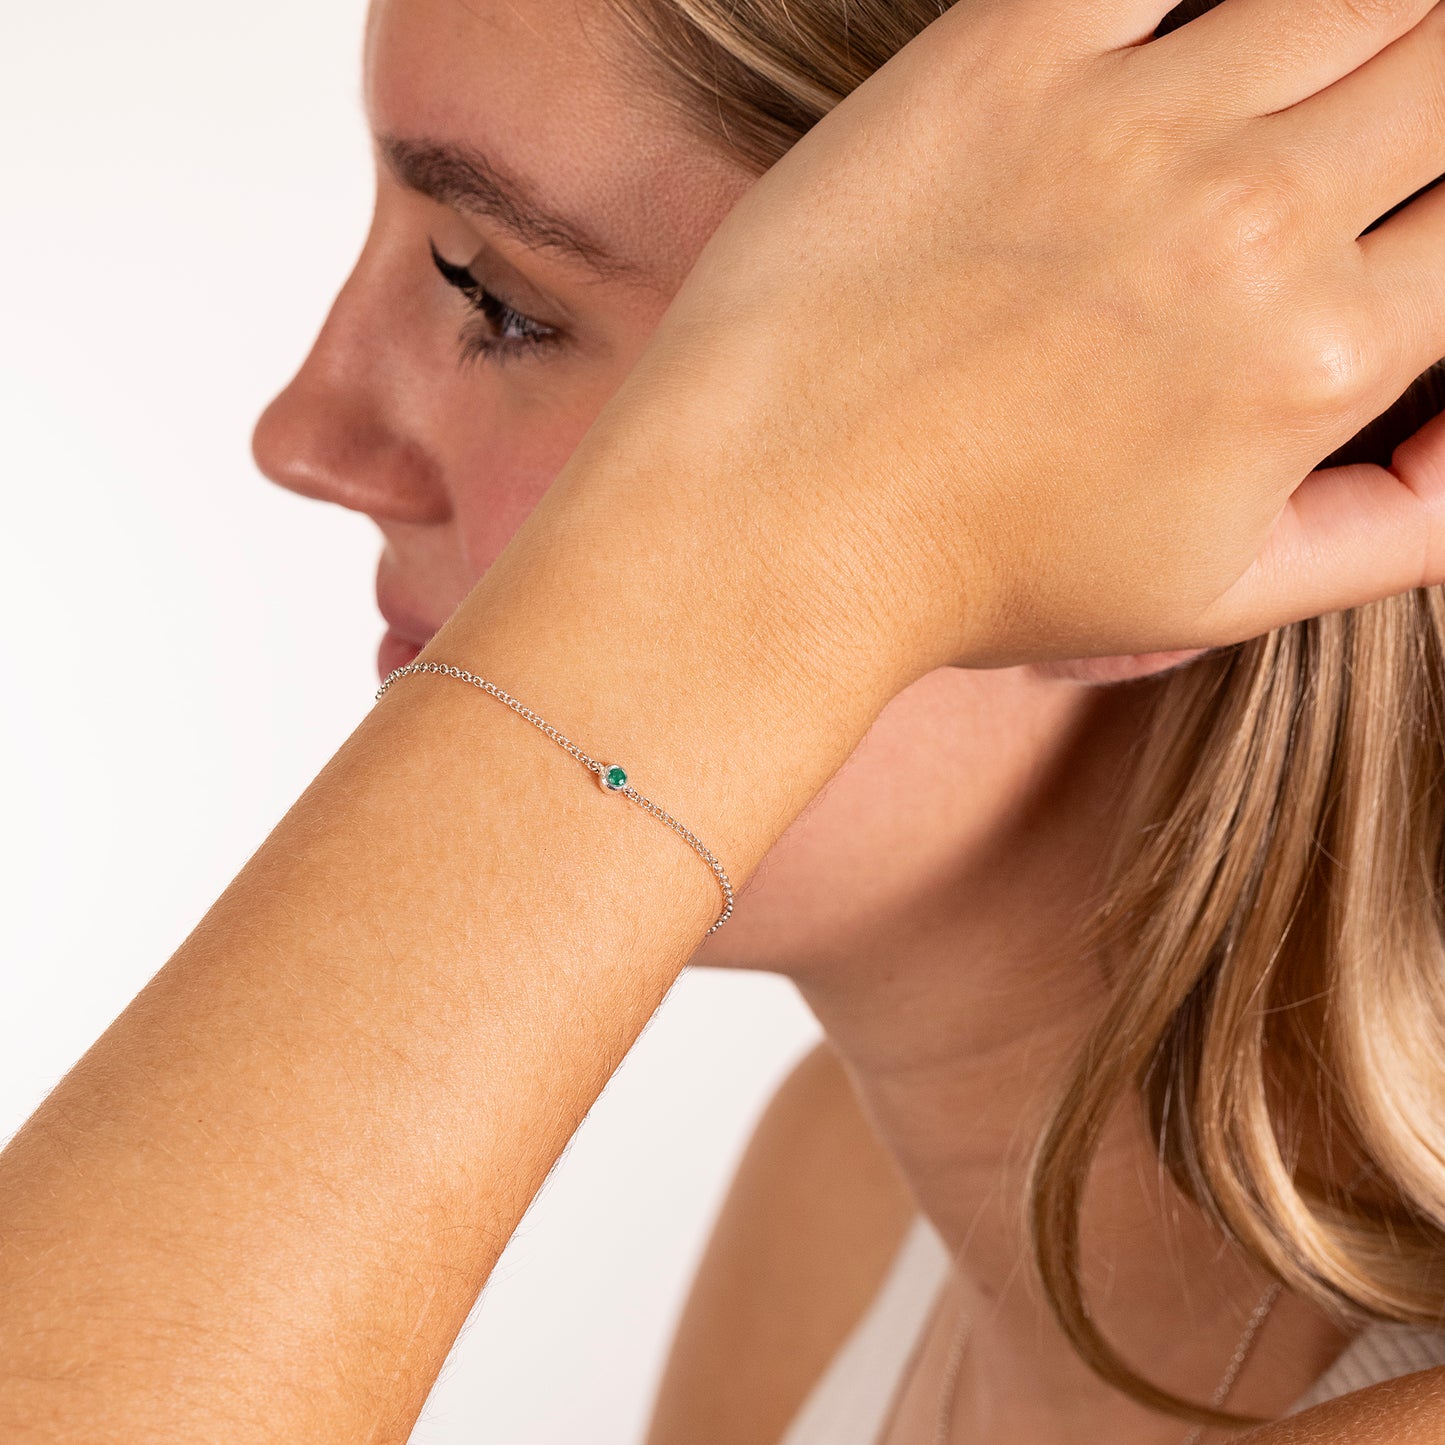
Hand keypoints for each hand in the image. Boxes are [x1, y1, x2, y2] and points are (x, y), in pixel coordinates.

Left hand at [574, 0, 1444, 678]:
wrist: (777, 518)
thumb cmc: (982, 572)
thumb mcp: (1215, 595)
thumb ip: (1399, 525)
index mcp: (1322, 357)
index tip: (1406, 219)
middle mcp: (1254, 220)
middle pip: (1442, 67)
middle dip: (1424, 90)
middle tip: (1360, 127)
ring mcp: (1128, 125)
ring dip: (1353, 24)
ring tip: (1267, 104)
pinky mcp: (1004, 59)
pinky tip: (1187, 36)